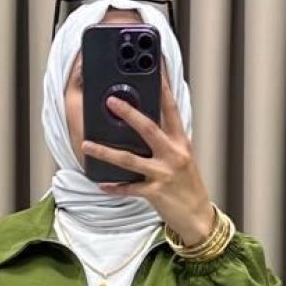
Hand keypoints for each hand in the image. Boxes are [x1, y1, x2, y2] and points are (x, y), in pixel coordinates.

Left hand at [82, 72, 215, 246]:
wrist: (198, 217)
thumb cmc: (188, 186)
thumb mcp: (182, 157)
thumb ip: (166, 140)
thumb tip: (143, 123)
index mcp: (181, 142)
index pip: (171, 109)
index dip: (163, 88)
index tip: (153, 68)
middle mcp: (173, 155)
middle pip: (148, 129)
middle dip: (129, 113)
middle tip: (110, 101)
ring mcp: (164, 174)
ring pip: (130, 160)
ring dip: (106, 152)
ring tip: (87, 145)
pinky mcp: (156, 194)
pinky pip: (130, 189)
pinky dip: (115, 187)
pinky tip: (101, 183)